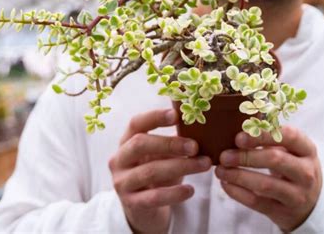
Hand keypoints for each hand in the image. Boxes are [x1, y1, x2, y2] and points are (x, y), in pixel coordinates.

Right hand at [109, 109, 211, 233]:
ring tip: (204, 164)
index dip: (154, 117)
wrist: (142, 207)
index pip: (136, 123)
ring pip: (150, 171)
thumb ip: (172, 141)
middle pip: (140, 144)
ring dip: (180, 166)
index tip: (176, 115)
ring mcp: (122, 182)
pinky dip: (174, 193)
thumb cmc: (155, 170)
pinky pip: (154, 197)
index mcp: (126, 140)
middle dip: (169, 143)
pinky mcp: (131, 203)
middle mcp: (120, 159)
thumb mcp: (161, 153)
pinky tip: (191, 190)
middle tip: (195, 146)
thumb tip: (197, 126)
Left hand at [215, 126, 321, 231]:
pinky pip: (258, 202)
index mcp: (307, 149)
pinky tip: (225, 184)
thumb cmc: (293, 166)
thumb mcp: (291, 150)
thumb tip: (238, 128)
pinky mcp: (284, 212)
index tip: (239, 137)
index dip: (263, 135)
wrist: (311, 204)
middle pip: (275, 159)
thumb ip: (270, 138)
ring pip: (265, 184)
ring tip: (220, 170)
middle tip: (224, 155)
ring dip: (238, 176)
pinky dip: (238, 193)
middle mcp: (306, 172)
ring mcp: (297, 195)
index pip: (289, 136)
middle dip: (245, 156)